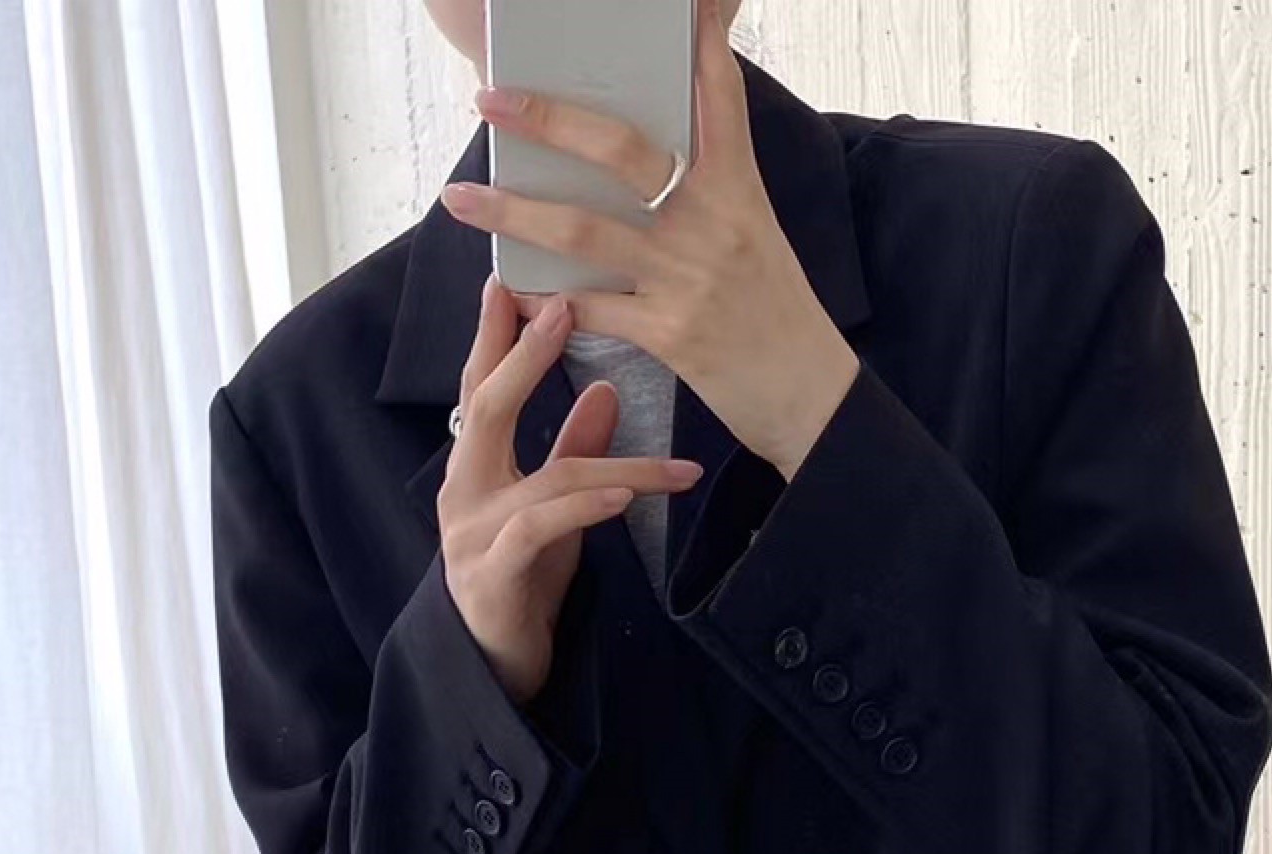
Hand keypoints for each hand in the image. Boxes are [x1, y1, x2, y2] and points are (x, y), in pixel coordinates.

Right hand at [439, 273, 704, 704]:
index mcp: (475, 468)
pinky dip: (588, 506)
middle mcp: (464, 491)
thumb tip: (607, 390)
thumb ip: (572, 451)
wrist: (493, 669)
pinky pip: (543, 528)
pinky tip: (626, 492)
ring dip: (614, 460)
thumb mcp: (555, 511)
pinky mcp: (496, 574)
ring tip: (671, 459)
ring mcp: (474, 533)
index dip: (496, 335)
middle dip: (524, 356)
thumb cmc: (521, 585)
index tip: (512, 280)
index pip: (482, 387)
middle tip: (562, 305)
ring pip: (545, 477)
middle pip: (487, 406)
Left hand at [444, 0, 858, 479]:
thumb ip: (709, 185)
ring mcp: (688, 277)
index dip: (694, 39)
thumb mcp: (755, 231)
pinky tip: (510, 292)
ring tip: (461, 199)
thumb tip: (656, 160)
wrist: (811, 395)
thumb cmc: (777, 311)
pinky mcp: (671, 335)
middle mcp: (711, 220)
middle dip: (547, 120)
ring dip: (513, 214)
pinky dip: (543, 304)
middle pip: (620, 150)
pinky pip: (589, 311)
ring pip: (584, 231)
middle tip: (490, 101)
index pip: (715, 93)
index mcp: (737, 185)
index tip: (674, 3)